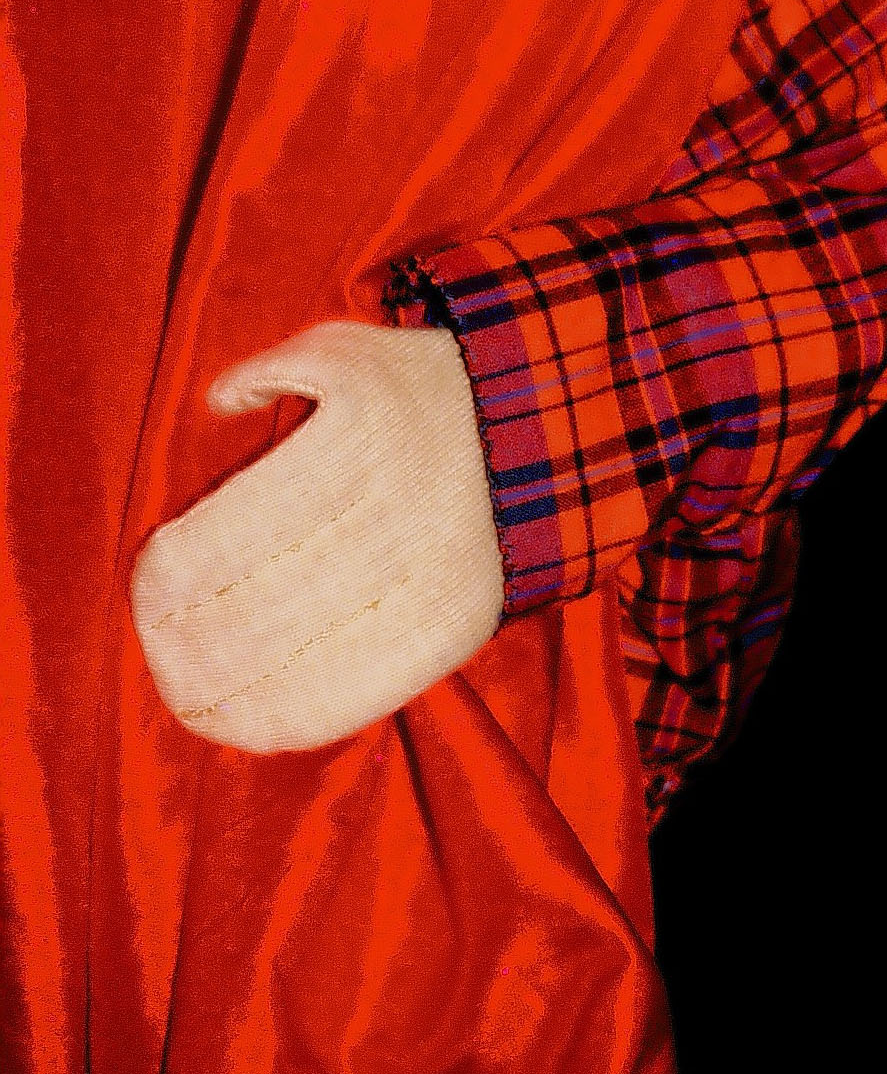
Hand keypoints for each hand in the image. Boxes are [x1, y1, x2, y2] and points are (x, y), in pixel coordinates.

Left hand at [131, 321, 504, 753]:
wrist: (552, 430)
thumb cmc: (424, 391)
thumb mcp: (352, 349)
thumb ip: (272, 368)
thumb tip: (217, 403)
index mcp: (357, 443)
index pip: (232, 534)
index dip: (170, 577)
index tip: (146, 585)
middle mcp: (393, 515)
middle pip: (258, 607)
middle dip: (187, 643)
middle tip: (156, 648)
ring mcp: (428, 579)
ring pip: (303, 659)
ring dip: (226, 690)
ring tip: (186, 697)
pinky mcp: (455, 628)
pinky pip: (362, 692)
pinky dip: (292, 718)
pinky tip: (244, 724)